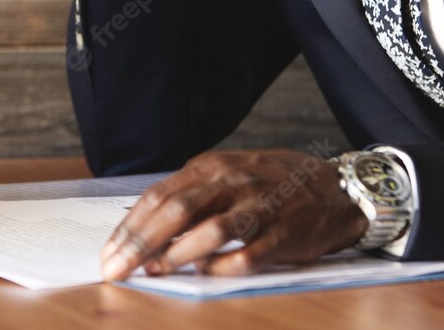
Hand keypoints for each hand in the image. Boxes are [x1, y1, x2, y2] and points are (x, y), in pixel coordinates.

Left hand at [99, 150, 365, 280]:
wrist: (334, 188)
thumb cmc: (272, 184)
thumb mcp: (227, 175)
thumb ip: (191, 195)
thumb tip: (145, 228)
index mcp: (211, 167)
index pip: (159, 196)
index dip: (130, 227)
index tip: (108, 253)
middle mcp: (232, 182)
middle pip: (176, 211)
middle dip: (140, 243)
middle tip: (116, 269)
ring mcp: (259, 206)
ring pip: (209, 230)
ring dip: (176, 255)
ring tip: (153, 272)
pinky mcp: (283, 233)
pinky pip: (246, 254)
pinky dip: (221, 268)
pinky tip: (204, 275)